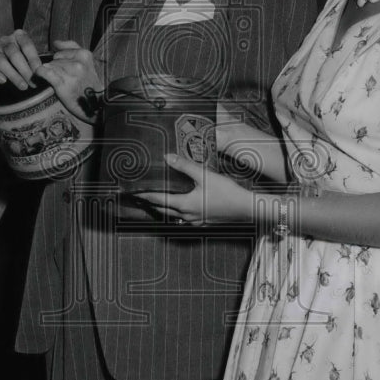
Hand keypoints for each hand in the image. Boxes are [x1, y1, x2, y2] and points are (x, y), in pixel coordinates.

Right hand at [0, 29, 42, 89]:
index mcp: (19, 35)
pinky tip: (3, 81)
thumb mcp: (31, 54)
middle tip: (33, 83)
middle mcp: (5, 40)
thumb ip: (37, 61)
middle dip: (24, 70)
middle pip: (14, 54)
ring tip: (23, 86)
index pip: (27, 45)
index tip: (40, 71)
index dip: (33, 59)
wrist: (4, 60)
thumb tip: (45, 72)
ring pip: (1, 61)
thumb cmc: (23, 59)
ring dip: (13, 75)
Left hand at [33, 41, 102, 122]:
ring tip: (59, 82)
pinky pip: (44, 71)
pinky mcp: (62, 83)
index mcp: (85, 55)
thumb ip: (72, 49)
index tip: (64, 70)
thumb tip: (55, 42)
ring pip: (50, 65)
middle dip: (56, 67)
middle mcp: (79, 62)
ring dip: (50, 73)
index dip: (60, 60)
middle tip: (64, 78)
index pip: (61, 51)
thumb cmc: (88, 85)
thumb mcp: (87, 63)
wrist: (96, 106)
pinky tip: (42, 77)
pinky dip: (41, 74)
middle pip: (55, 58)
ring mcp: (70, 73)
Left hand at [136, 154, 251, 224]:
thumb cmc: (227, 192)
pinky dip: (176, 212)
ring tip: (155, 200)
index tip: (133, 191)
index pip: (158, 198)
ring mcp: (195, 220)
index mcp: (184, 204)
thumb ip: (185, 166)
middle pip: (162, 209)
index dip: (144, 194)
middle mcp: (187, 215)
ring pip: (173, 215)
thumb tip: (168, 157)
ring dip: (162, 207)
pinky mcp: (203, 221)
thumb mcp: (205, 175)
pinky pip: (184, 218)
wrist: (246, 208)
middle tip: (140, 195)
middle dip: (150, 202)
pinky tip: (179, 207)